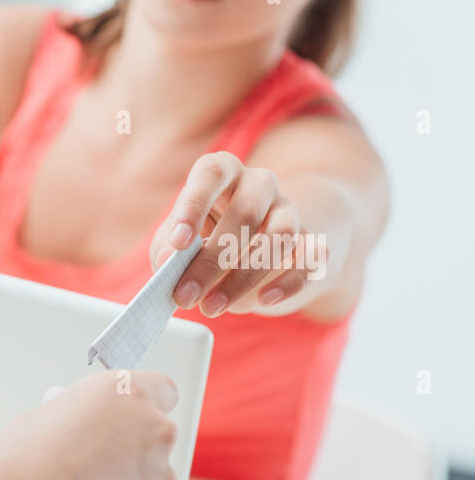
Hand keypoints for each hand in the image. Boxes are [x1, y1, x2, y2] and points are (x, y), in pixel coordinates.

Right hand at [0, 369, 179, 479]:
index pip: (161, 391)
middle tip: (90, 472)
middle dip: (128, 456)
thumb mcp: (43, 419)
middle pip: (154, 443)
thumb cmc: (21, 466)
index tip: (125, 422)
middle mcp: (155, 433)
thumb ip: (77, 421)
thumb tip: (79, 433)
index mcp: (127, 395)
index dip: (139, 411)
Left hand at [149, 151, 321, 316]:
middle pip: (245, 213)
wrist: (253, 247)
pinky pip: (310, 259)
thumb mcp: (177, 239)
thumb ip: (168, 246)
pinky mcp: (310, 241)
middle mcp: (259, 185)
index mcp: (223, 173)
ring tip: (212, 306)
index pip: (212, 174)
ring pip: (280, 236)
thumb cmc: (203, 237)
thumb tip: (168, 261)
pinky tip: (263, 300)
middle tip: (185, 296)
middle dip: (211, 261)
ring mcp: (289, 211)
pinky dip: (288, 282)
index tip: (178, 243)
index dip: (194, 206)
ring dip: (244, 277)